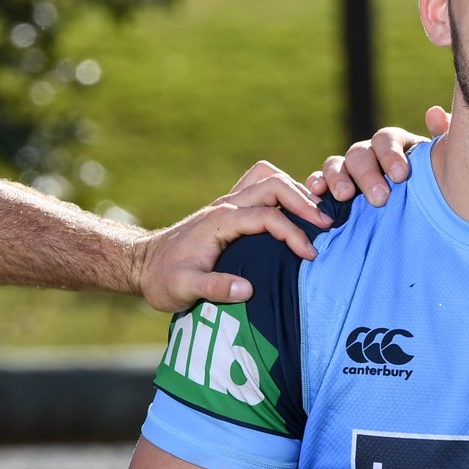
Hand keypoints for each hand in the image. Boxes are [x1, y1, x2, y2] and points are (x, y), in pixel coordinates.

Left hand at [129, 161, 331, 311]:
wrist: (141, 263)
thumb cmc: (162, 278)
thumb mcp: (182, 289)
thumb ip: (214, 288)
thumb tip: (247, 290)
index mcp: (220, 221)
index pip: (267, 216)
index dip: (293, 233)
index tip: (311, 255)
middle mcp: (226, 205)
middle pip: (274, 185)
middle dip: (304, 202)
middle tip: (327, 225)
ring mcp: (228, 203)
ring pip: (268, 178)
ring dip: (295, 190)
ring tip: (315, 213)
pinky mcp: (229, 207)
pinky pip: (261, 185)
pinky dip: (283, 190)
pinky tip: (295, 210)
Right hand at [306, 105, 451, 205]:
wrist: (421, 214)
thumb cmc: (432, 186)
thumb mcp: (441, 164)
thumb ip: (441, 140)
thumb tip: (434, 112)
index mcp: (394, 145)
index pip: (386, 139)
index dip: (391, 155)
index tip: (401, 175)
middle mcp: (368, 154)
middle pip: (359, 154)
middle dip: (367, 175)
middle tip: (380, 198)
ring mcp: (348, 170)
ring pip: (335, 165)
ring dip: (337, 179)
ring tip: (345, 197)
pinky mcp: (332, 188)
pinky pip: (318, 182)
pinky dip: (315, 186)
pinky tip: (317, 197)